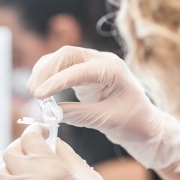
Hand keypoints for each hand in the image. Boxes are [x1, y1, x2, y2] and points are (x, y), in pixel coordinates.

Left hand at [0, 124, 148, 179]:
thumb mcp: (89, 174)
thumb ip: (67, 154)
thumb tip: (52, 142)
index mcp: (52, 168)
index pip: (31, 138)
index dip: (36, 131)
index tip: (42, 132)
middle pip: (12, 153)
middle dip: (22, 147)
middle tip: (34, 150)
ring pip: (1, 174)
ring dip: (11, 168)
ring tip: (25, 171)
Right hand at [27, 46, 179, 171]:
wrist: (145, 125)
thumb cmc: (133, 122)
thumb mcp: (108, 121)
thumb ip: (80, 115)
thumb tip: (51, 112)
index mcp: (114, 70)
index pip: (79, 70)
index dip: (57, 81)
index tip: (39, 95)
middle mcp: (103, 61)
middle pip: (67, 54)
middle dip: (47, 70)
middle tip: (34, 92)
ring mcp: (93, 65)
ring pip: (62, 58)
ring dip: (45, 71)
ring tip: (34, 91)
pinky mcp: (85, 73)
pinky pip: (63, 67)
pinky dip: (49, 75)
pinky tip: (41, 89)